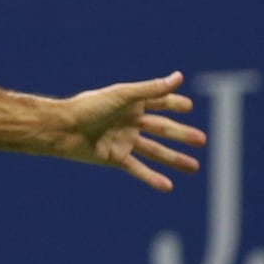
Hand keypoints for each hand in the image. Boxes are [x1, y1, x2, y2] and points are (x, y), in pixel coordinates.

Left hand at [61, 71, 205, 190]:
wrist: (62, 129)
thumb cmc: (89, 107)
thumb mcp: (123, 96)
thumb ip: (151, 89)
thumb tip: (179, 77)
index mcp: (130, 103)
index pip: (158, 102)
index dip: (173, 104)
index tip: (188, 107)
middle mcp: (128, 121)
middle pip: (160, 128)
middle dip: (180, 134)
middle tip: (201, 140)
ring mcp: (122, 140)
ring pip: (153, 151)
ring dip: (173, 159)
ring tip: (194, 167)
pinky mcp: (114, 158)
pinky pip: (137, 169)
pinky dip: (152, 177)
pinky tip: (168, 186)